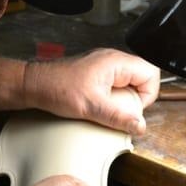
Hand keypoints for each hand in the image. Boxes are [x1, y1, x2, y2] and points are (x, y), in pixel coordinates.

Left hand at [23, 49, 159, 134]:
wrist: (34, 84)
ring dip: (124, 98)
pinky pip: (116, 84)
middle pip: (142, 77)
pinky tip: (100, 106)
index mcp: (116, 62)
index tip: (132, 109)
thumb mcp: (91, 107)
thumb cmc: (57, 88)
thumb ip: (118, 117)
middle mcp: (112, 60)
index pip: (151, 74)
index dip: (147, 95)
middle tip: (120, 111)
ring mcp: (104, 65)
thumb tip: (139, 126)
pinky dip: (113, 97)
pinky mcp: (96, 73)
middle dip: (135, 98)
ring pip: (129, 81)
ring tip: (108, 108)